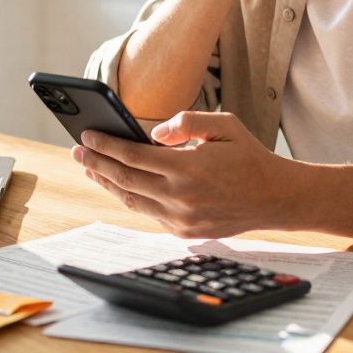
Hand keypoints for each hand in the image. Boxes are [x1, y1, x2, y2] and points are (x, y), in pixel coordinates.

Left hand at [71, 111, 298, 237]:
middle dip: (96, 163)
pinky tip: (119, 185)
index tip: (87, 136)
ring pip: (132, 199)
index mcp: (187, 168)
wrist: (275, 198)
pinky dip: (129, 197)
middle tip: (77, 151)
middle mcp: (180, 196)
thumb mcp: (223, 125)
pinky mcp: (184, 231)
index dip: (105, 145)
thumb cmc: (248, 157)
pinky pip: (148, 213)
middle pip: (124, 179)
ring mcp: (181, 218)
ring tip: (91, 168)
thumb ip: (186, 122)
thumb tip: (153, 133)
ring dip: (107, 183)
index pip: (132, 156)